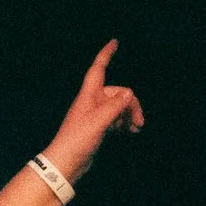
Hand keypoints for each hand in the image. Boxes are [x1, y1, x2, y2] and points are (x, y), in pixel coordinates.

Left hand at [40, 40, 144, 183]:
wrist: (65, 163)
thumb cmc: (77, 140)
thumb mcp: (98, 122)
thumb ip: (115, 106)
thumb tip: (129, 93)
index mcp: (89, 95)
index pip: (98, 68)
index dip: (106, 54)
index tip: (114, 42)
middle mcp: (92, 102)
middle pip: (117, 92)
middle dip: (131, 103)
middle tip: (139, 122)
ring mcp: (94, 115)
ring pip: (117, 106)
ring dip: (129, 114)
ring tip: (137, 128)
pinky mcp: (97, 128)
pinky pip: (114, 119)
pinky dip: (123, 122)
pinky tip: (130, 131)